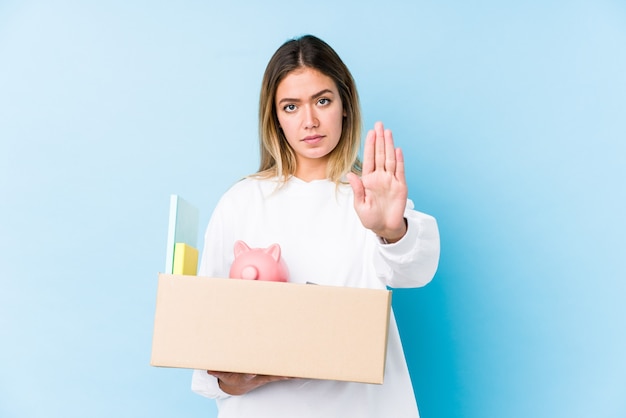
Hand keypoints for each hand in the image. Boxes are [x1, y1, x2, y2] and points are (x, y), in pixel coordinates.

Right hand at [207, 371, 292, 395]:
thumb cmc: (232, 376)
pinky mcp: (270, 375)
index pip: (250, 375)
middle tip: (288, 373)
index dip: (251, 374)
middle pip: (270, 375)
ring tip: (300, 372)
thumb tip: (208, 370)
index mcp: (247, 376)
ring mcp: (266, 376)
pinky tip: (301, 373)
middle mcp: (259, 376)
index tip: (253, 373)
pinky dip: (291, 374)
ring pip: (279, 375)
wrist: (238, 385)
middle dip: (278, 374)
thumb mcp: (224, 375)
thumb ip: (218, 372)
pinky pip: (282, 374)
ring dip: (289, 374)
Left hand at [347, 122, 407, 242]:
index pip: (369, 159)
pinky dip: (399, 160)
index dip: (370, 146)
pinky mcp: (401, 186)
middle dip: (379, 140)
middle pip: (380, 155)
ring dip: (389, 145)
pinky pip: (400, 171)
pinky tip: (397, 149)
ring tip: (388, 132)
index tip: (370, 133)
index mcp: (369, 180)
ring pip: (390, 159)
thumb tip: (350, 174)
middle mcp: (380, 177)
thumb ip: (357, 189)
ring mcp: (391, 180)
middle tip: (379, 124)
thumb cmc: (370, 218)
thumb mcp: (360, 205)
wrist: (385, 228)